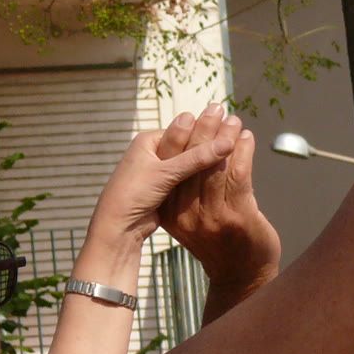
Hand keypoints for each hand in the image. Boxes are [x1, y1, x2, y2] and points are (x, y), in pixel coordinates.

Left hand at [86, 104, 240, 252]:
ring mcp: (159, 171)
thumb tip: (227, 142)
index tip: (230, 126)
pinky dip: (201, 177)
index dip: (206, 129)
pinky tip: (219, 177)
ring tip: (232, 156)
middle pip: (187, 145)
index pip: (184, 129)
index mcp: (148, 140)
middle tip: (235, 134)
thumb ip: (197, 158)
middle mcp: (153, 152)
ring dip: (207, 162)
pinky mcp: (164, 189)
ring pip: (189, 164)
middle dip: (209, 143)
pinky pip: (188, 179)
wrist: (117, 228)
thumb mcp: (166, 172)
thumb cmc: (133, 193)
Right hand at [156, 105, 281, 291]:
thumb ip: (184, 195)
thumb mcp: (190, 221)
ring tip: (233, 119)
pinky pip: (238, 174)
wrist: (242, 277)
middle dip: (204, 129)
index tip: (189, 114)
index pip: (171, 166)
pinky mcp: (238, 216)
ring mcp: (213, 217)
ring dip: (226, 136)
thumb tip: (184, 156)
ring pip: (216, 164)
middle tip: (213, 107)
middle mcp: (187, 215)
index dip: (180, 137)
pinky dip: (243, 151)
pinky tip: (247, 138)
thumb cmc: (218, 244)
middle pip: (191, 161)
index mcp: (171, 213)